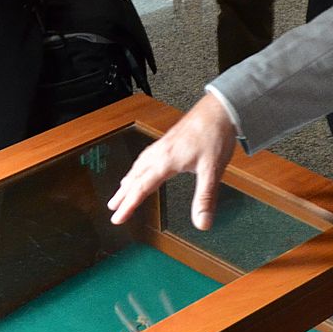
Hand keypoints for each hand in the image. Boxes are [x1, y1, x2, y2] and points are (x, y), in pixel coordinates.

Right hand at [108, 94, 237, 229]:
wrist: (220, 109)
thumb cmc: (215, 134)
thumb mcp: (213, 170)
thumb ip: (206, 198)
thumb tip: (202, 223)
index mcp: (167, 161)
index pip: (142, 188)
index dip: (128, 205)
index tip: (117, 218)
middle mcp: (161, 152)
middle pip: (135, 176)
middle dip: (123, 193)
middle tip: (112, 206)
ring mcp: (164, 144)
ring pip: (139, 164)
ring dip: (129, 179)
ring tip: (121, 189)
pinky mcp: (169, 139)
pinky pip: (146, 155)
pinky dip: (139, 165)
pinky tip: (142, 165)